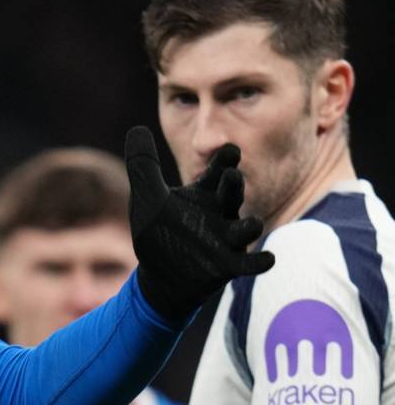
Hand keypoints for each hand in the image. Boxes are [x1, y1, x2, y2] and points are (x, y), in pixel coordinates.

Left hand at [124, 126, 273, 319]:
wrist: (161, 275)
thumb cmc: (159, 232)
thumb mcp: (147, 197)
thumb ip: (143, 165)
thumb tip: (136, 129)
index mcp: (205, 192)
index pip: (220, 168)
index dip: (225, 159)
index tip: (229, 150)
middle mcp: (221, 211)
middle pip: (234, 192)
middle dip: (235, 184)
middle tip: (232, 177)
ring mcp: (228, 238)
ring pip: (248, 226)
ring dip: (250, 225)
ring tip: (249, 223)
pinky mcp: (229, 264)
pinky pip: (252, 262)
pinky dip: (260, 261)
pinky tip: (267, 259)